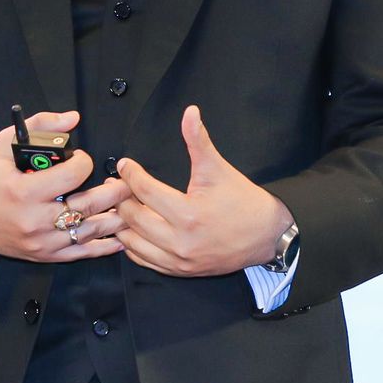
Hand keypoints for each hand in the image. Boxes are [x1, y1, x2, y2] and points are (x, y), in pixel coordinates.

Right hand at [0, 109, 128, 261]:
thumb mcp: (3, 144)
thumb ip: (40, 126)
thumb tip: (73, 119)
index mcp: (24, 191)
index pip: (71, 175)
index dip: (84, 162)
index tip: (84, 159)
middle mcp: (34, 220)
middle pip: (87, 206)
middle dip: (114, 193)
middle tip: (126, 183)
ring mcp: (40, 242)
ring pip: (88, 232)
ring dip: (114, 219)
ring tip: (129, 206)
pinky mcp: (44, 255)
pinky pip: (80, 253)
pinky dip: (103, 246)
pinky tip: (119, 238)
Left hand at [114, 105, 293, 276]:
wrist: (267, 236)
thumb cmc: (242, 200)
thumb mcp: (218, 168)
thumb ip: (198, 140)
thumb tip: (189, 111)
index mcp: (187, 214)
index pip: (145, 191)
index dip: (131, 174)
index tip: (124, 165)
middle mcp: (179, 241)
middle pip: (133, 218)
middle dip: (121, 199)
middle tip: (116, 185)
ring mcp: (178, 260)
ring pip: (133, 243)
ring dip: (123, 224)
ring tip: (120, 206)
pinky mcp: (180, 271)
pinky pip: (144, 260)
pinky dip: (133, 245)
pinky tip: (132, 230)